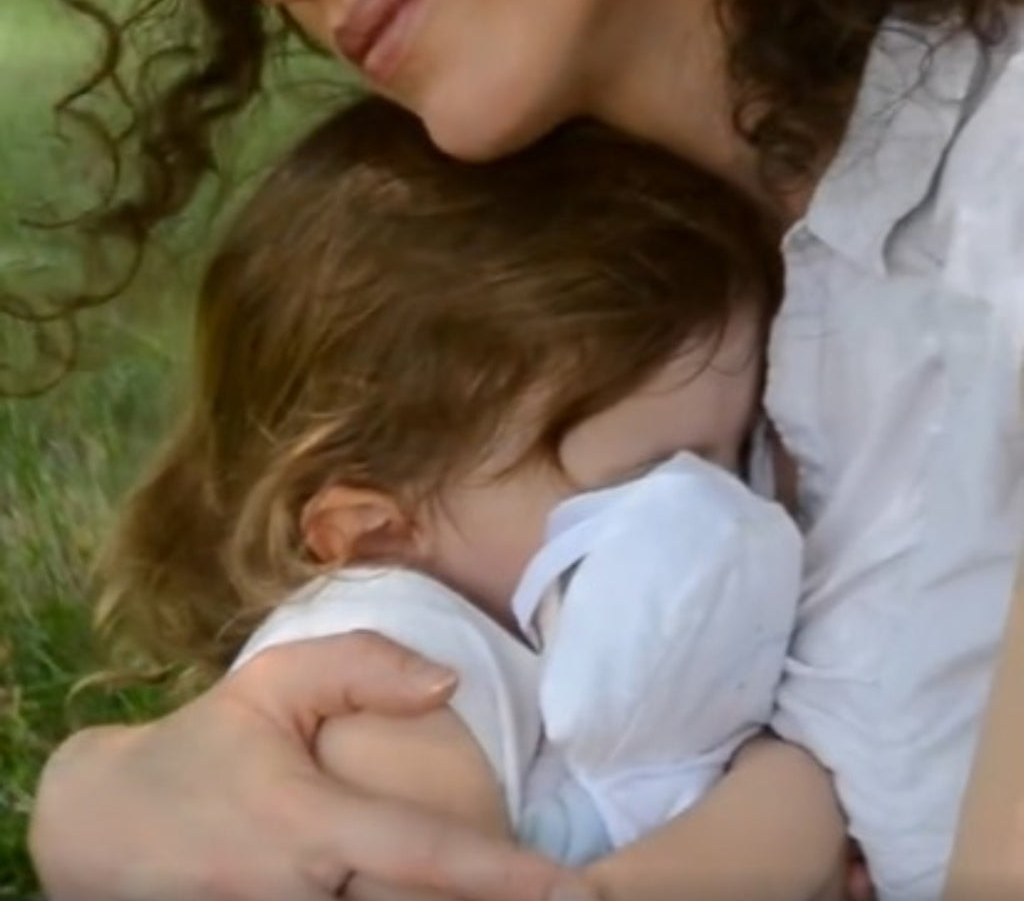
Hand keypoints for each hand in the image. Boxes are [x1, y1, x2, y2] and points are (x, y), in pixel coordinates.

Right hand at [30, 632, 591, 900]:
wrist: (101, 829)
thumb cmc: (202, 748)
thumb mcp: (268, 684)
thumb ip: (359, 667)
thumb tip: (448, 682)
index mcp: (305, 825)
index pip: (422, 853)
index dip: (503, 874)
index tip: (574, 886)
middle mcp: (297, 897)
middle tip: (568, 894)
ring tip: (521, 894)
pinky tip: (441, 898)